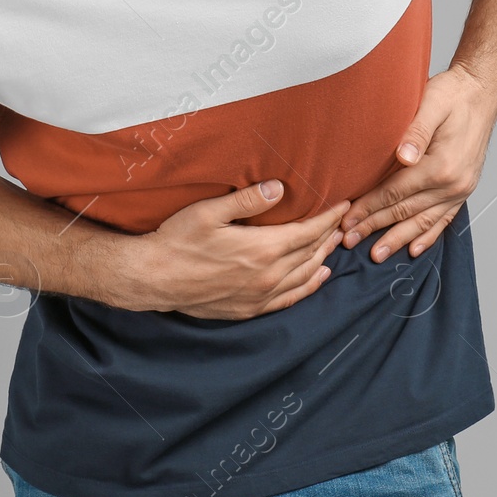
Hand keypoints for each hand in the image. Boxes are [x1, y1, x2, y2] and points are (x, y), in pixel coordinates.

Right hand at [115, 181, 350, 320]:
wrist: (153, 278)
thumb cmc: (177, 240)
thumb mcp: (209, 211)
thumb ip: (247, 200)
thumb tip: (279, 188)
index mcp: (262, 249)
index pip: (308, 231)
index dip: (328, 217)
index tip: (343, 204)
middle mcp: (268, 276)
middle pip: (311, 253)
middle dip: (329, 234)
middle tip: (341, 220)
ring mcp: (260, 295)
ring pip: (305, 276)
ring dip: (323, 258)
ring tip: (334, 243)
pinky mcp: (249, 308)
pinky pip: (290, 299)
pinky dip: (309, 286)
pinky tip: (317, 277)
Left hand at [339, 66, 496, 261]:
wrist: (482, 93)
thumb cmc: (452, 95)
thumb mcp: (432, 102)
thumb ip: (416, 131)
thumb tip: (402, 156)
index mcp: (442, 165)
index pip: (396, 192)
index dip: (369, 208)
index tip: (346, 220)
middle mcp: (454, 183)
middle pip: (406, 211)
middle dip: (375, 227)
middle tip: (349, 241)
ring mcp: (461, 189)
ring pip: (424, 221)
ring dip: (398, 239)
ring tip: (377, 254)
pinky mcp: (464, 189)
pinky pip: (445, 219)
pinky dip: (429, 236)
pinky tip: (415, 250)